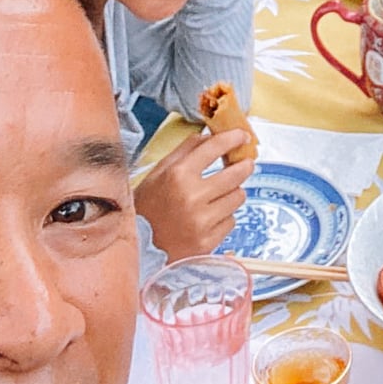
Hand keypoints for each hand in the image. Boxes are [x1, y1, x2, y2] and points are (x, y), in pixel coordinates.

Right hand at [133, 129, 254, 261]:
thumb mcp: (158, 172)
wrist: (138, 248)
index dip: (233, 138)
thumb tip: (211, 135)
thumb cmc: (146, 208)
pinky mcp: (207, 242)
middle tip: (245, 163)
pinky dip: (224, 217)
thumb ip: (186, 150)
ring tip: (218, 195)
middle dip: (244, 166)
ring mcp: (201, 222)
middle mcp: (191, 197)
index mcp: (178, 175)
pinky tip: (209, 217)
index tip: (242, 136)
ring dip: (232, 193)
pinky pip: (231, 221)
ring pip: (238, 197)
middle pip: (236, 173)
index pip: (215, 147)